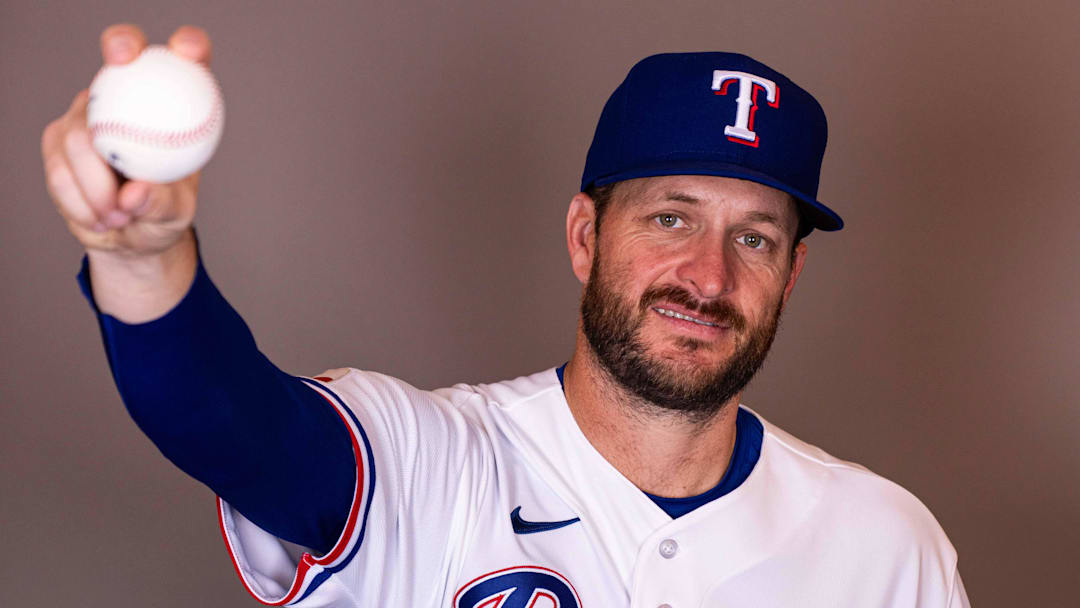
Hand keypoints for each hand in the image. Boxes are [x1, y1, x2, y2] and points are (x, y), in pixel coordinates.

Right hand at [41, 24, 212, 257]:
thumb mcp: (175, 215)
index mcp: (172, 102)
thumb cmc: (161, 214)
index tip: (186, 53)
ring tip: (119, 218)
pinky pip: (61, 167)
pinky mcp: (58, 138)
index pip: (185, 57)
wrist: (128, 236)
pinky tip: (99, 220)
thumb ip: (161, 202)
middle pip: (117, 60)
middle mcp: (127, 96)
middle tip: (129, 112)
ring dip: (97, 188)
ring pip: (81, 136)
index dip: (186, 45)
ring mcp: (89, 113)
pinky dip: (80, 201)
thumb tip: (135, 193)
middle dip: (119, 54)